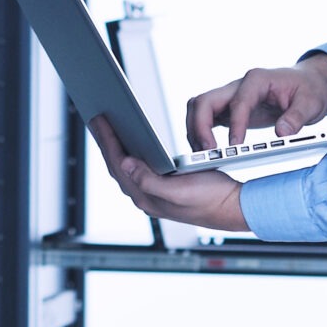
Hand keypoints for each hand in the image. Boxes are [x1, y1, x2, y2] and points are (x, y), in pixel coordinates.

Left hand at [91, 117, 249, 231]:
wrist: (232, 208)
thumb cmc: (211, 199)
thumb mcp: (180, 190)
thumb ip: (149, 181)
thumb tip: (125, 164)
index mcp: (146, 197)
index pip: (118, 164)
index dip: (107, 140)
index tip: (99, 119)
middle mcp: (145, 197)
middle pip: (116, 165)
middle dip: (105, 141)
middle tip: (95, 117)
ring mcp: (153, 193)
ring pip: (125, 167)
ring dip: (114, 146)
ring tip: (106, 127)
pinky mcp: (162, 188)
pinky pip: (137, 167)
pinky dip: (129, 152)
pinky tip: (129, 142)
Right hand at [185, 55, 326, 150]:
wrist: (308, 83)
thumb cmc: (308, 89)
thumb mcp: (311, 104)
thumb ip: (296, 118)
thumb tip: (282, 134)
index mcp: (257, 80)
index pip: (238, 102)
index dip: (234, 125)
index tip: (235, 147)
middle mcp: (238, 86)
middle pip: (204, 101)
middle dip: (199, 126)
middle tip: (207, 152)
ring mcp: (231, 97)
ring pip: (199, 108)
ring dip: (195, 130)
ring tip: (203, 155)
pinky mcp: (229, 109)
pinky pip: (206, 118)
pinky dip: (201, 133)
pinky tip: (207, 151)